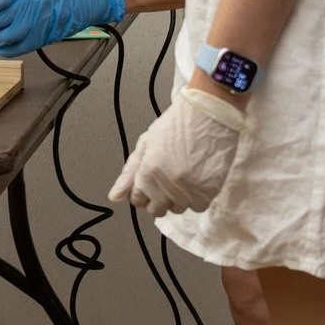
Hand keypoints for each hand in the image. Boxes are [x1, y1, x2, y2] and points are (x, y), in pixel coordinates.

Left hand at [108, 86, 246, 217]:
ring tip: (183, 176)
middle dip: (157, 198)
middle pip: (156, 210)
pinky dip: (196, 196)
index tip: (150, 180)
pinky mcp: (208, 193)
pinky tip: (196, 179)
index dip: (142, 190)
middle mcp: (166, 187)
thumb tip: (114, 197)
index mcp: (147, 173)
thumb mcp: (146, 144)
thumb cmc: (176, 125)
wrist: (209, 115)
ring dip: (177, 198)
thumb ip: (129, 173)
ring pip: (177, 209)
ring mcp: (188, 192)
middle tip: (165, 178)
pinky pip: (197, 207)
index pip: (137, 200)